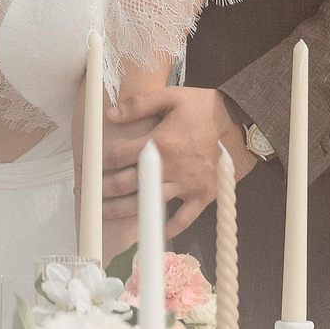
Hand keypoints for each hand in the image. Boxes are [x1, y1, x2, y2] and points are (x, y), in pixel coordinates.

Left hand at [101, 86, 255, 239]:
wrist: (241, 124)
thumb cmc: (204, 109)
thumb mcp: (172, 96)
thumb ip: (138, 104)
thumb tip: (109, 114)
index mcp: (161, 141)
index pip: (119, 156)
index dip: (101, 161)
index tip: (90, 166)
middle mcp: (171, 167)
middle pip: (127, 184)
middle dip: (104, 190)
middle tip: (88, 194)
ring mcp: (187, 185)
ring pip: (147, 203)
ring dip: (122, 210)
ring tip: (104, 213)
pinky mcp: (202, 196)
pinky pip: (182, 220)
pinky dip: (167, 229)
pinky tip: (151, 232)